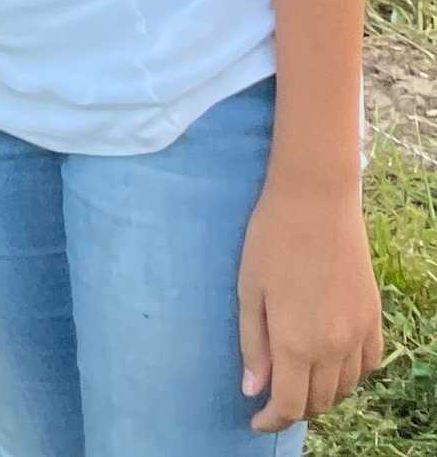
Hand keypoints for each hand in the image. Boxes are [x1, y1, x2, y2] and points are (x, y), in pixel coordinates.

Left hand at [238, 178, 382, 429]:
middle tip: (273, 395)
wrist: (315, 200)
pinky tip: (332, 362)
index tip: (256, 420)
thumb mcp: (249, 290)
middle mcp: (333, 347)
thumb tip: (253, 390)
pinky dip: (350, 375)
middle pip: (318, 402)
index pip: (289, 405)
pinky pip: (368, 365)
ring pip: (344, 388)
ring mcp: (358, 333)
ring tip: (298, 379)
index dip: (271, 420)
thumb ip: (252, 344)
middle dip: (294, 407)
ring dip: (322, 394)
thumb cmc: (271, 239)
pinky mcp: (373, 317)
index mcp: (296, 342)